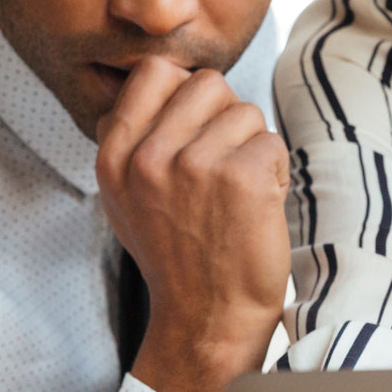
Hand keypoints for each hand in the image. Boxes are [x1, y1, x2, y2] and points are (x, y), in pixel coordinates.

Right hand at [95, 56, 288, 391]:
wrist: (208, 319)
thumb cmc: (177, 257)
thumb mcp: (125, 199)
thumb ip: (131, 138)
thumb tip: (156, 77)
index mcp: (115, 157)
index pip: (154, 72)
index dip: (186, 92)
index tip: (196, 129)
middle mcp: (148, 158)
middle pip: (207, 83)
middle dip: (225, 117)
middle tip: (224, 166)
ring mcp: (195, 166)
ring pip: (245, 111)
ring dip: (253, 148)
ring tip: (238, 193)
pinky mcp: (241, 178)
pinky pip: (272, 141)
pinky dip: (276, 171)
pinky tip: (259, 205)